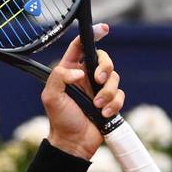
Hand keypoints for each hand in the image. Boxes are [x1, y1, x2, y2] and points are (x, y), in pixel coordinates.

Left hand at [41, 24, 122, 159]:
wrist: (74, 142)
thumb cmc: (60, 119)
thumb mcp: (51, 96)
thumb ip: (59, 77)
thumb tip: (79, 71)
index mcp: (70, 70)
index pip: (80, 47)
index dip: (91, 35)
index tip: (103, 29)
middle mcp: (86, 77)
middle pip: (104, 59)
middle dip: (105, 68)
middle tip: (99, 80)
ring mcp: (99, 89)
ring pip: (115, 78)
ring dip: (108, 93)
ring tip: (97, 106)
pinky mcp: (110, 101)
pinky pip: (120, 95)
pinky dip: (114, 105)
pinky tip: (103, 114)